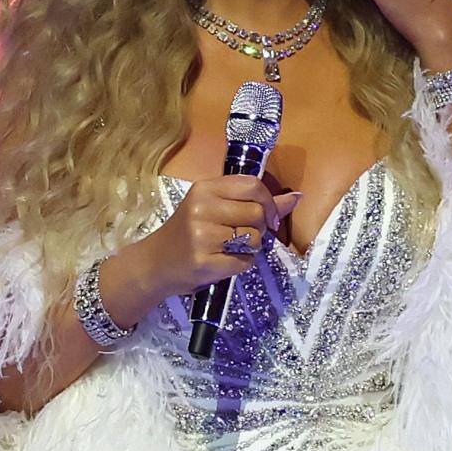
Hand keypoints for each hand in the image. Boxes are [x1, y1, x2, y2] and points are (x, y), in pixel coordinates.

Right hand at [133, 171, 303, 300]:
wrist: (155, 264)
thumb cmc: (188, 233)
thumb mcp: (215, 208)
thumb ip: (254, 201)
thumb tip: (296, 197)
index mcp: (205, 188)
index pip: (253, 185)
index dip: (269, 202)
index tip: (269, 217)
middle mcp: (202, 208)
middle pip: (257, 213)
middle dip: (259, 228)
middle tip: (240, 235)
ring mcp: (202, 235)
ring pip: (254, 238)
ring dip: (250, 248)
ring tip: (228, 248)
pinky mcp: (205, 261)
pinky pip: (245, 262)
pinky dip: (241, 264)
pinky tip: (223, 262)